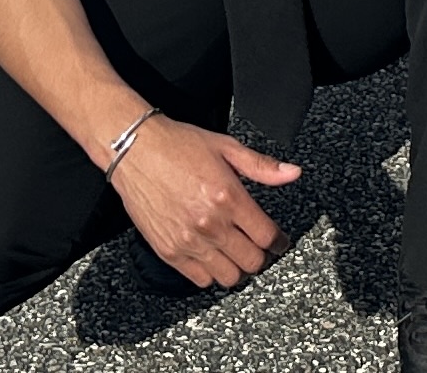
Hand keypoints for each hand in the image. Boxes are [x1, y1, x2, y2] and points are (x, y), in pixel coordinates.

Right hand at [103, 115, 299, 289]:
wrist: (134, 150)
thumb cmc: (177, 145)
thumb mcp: (226, 147)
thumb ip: (261, 166)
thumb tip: (292, 173)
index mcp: (229, 197)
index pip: (267, 237)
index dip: (278, 240)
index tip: (277, 240)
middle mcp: (211, 224)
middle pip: (253, 261)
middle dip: (260, 254)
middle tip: (255, 245)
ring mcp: (189, 241)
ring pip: (230, 276)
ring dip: (236, 266)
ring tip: (233, 252)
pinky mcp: (169, 251)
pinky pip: (201, 280)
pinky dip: (210, 272)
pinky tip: (210, 255)